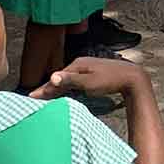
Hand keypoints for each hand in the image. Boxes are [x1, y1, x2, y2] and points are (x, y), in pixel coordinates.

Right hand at [30, 57, 144, 102]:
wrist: (133, 78)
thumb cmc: (112, 80)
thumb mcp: (90, 82)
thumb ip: (71, 80)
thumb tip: (52, 76)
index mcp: (78, 64)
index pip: (56, 78)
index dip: (44, 88)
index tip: (31, 97)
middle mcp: (81, 64)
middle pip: (60, 78)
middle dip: (48, 88)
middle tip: (34, 99)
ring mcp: (87, 69)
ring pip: (67, 80)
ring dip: (56, 89)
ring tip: (43, 98)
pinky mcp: (93, 75)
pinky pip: (74, 82)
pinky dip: (66, 88)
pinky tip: (63, 94)